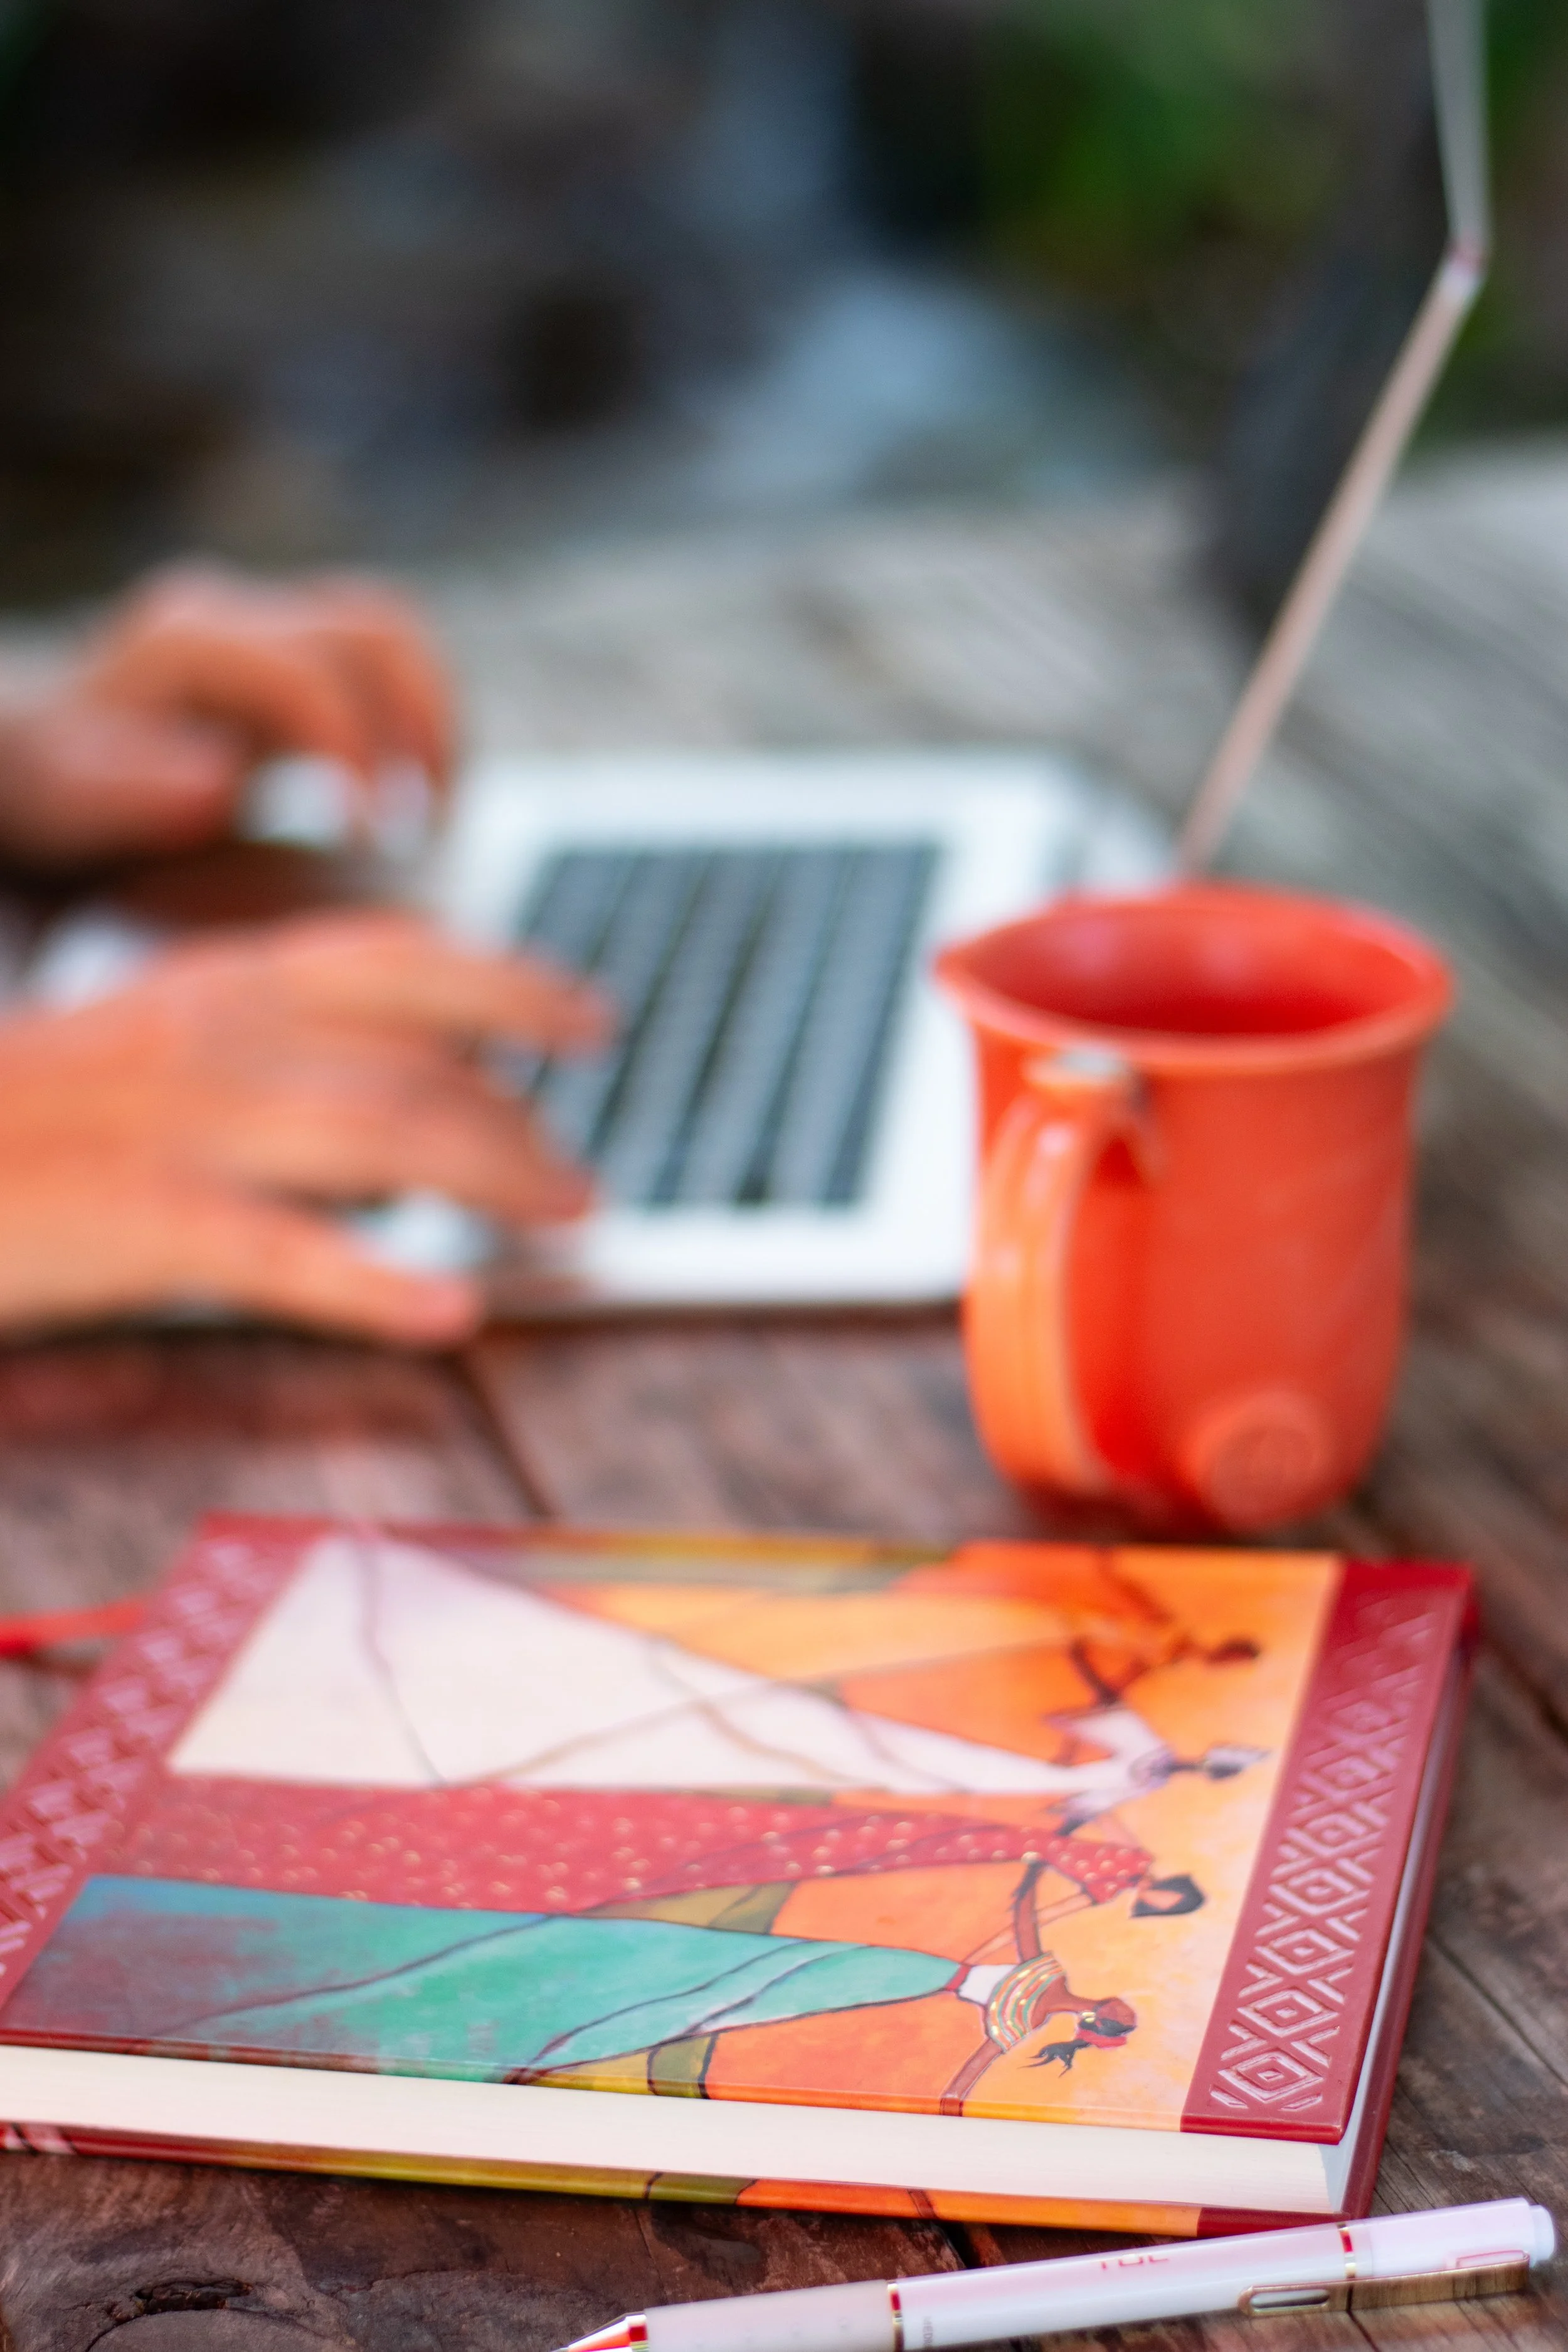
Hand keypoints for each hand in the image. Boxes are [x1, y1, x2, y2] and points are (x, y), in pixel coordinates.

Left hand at [0, 564, 454, 864]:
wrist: (44, 749)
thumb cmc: (58, 785)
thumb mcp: (67, 798)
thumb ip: (129, 791)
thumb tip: (218, 783)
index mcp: (184, 639)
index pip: (307, 676)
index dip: (355, 751)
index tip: (373, 837)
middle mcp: (232, 610)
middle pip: (372, 631)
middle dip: (420, 726)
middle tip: (427, 824)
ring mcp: (269, 620)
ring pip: (394, 632)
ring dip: (436, 716)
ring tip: (436, 808)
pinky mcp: (296, 646)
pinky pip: (386, 658)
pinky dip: (421, 716)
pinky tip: (416, 789)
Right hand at [0, 911, 609, 1342]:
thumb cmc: (29, 1125)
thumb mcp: (157, 1052)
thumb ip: (282, 1053)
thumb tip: (428, 1089)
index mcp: (213, 987)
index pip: (393, 956)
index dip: (508, 977)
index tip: (593, 1017)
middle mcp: (211, 1037)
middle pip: (411, 1058)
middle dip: (520, 1118)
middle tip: (587, 1185)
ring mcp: (175, 1126)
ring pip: (376, 1135)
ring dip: (491, 1178)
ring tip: (567, 1224)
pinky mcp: (135, 1222)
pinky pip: (278, 1251)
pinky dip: (374, 1283)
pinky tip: (448, 1314)